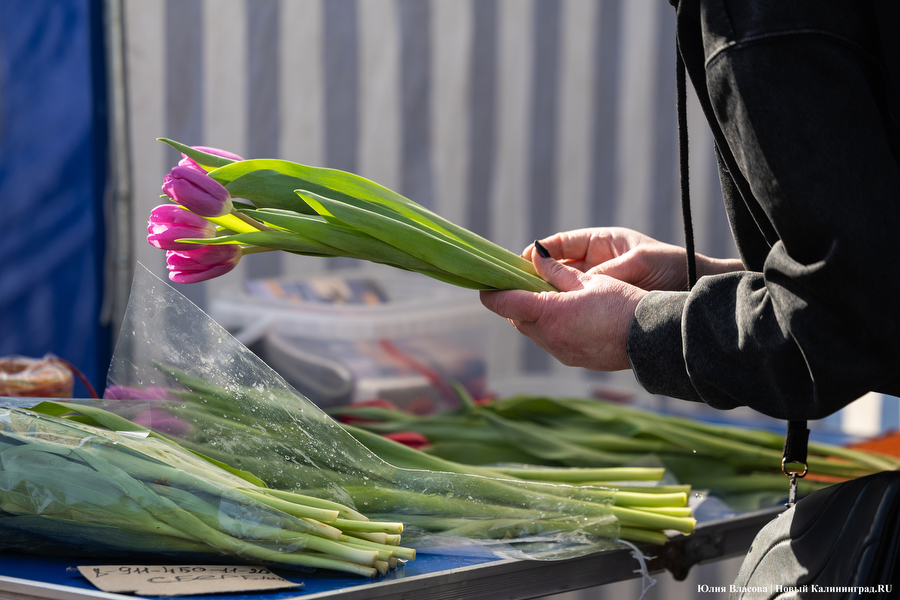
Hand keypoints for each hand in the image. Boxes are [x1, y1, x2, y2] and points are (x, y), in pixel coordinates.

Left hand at [480, 243, 647, 371]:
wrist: (652, 338)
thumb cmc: (623, 303)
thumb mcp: (589, 281)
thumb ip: (557, 272)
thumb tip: (535, 257)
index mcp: (549, 314)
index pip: (505, 304)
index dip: (492, 294)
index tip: (486, 285)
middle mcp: (550, 337)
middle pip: (518, 319)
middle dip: (516, 303)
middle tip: (524, 284)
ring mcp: (561, 352)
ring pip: (535, 332)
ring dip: (534, 316)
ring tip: (549, 298)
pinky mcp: (574, 359)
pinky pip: (552, 342)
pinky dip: (551, 328)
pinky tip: (568, 316)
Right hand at [523, 228, 740, 291]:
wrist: (697, 287)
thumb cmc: (673, 265)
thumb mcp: (639, 263)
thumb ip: (607, 271)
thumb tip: (577, 282)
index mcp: (602, 243)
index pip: (563, 244)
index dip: (541, 251)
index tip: (523, 260)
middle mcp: (598, 262)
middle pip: (559, 267)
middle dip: (539, 276)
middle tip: (519, 288)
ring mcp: (600, 283)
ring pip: (566, 289)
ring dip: (550, 296)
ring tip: (531, 305)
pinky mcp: (605, 303)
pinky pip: (579, 306)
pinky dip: (566, 311)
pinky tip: (555, 320)